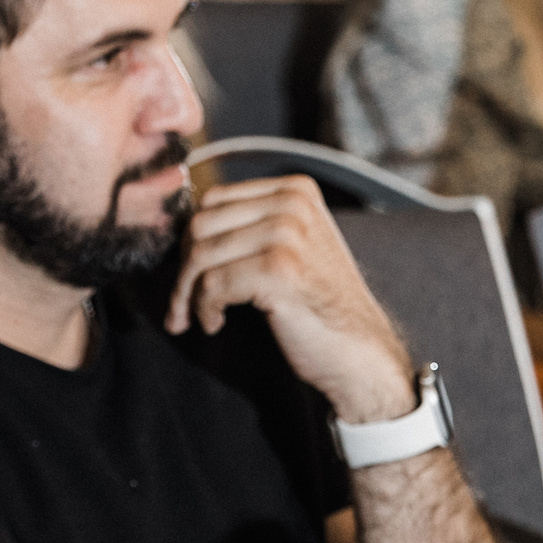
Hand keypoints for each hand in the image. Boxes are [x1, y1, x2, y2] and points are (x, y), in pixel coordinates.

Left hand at [166, 175, 413, 423]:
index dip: (190, 240)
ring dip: (187, 294)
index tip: (187, 276)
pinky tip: (215, 323)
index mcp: (295, 191)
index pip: (213, 200)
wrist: (360, 352)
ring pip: (201, 255)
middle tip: (182, 304)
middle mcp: (293, 204)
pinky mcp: (279, 270)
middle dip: (183, 269)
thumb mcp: (292, 247)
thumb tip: (185, 230)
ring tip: (196, 317)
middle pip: (201, 225)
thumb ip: (251, 226)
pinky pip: (212, 285)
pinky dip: (204, 309)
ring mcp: (288, 234)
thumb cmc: (319, 306)